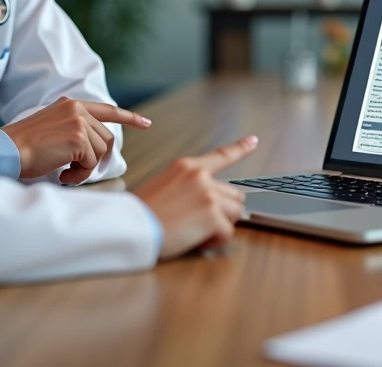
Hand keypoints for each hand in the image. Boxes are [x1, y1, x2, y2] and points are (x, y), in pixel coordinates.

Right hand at [0, 97, 151, 183]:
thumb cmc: (24, 146)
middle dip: (96, 158)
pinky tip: (63, 174)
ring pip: (100, 152)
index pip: (107, 109)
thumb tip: (98, 146)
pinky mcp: (78, 138)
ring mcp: (79, 122)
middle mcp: (77, 109)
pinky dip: (80, 174)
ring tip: (65, 172)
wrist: (6, 150)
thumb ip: (74, 129)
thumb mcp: (52, 127)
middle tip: (74, 170)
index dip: (129, 118)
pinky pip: (92, 163)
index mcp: (70, 104)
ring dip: (85, 168)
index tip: (146, 123)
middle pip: (106, 139)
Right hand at [133, 136, 258, 258]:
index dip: (240, 148)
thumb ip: (189, 187)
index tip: (253, 140)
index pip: (220, 156)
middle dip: (222, 211)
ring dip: (218, 226)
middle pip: (233, 195)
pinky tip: (194, 239)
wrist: (128, 226)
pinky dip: (214, 241)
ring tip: (192, 230)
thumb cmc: (141, 213)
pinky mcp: (212, 214)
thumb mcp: (163, 186)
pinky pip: (227, 233)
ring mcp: (208, 193)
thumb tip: (210, 200)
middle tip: (197, 221)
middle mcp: (200, 176)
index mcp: (186, 166)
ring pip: (233, 214)